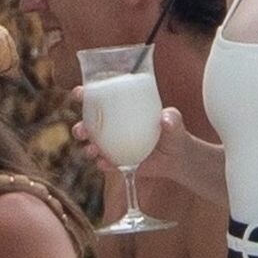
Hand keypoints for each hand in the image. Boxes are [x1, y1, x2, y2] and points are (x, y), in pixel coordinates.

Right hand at [72, 96, 198, 190]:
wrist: (178, 157)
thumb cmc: (173, 131)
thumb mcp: (174, 121)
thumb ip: (172, 118)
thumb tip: (166, 120)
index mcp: (120, 108)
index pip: (98, 99)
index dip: (84, 94)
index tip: (79, 94)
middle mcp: (113, 126)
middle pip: (88, 125)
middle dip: (80, 128)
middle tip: (82, 131)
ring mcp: (114, 145)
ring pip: (92, 145)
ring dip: (88, 148)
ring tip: (92, 150)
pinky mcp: (119, 162)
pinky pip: (106, 162)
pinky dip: (103, 163)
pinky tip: (104, 163)